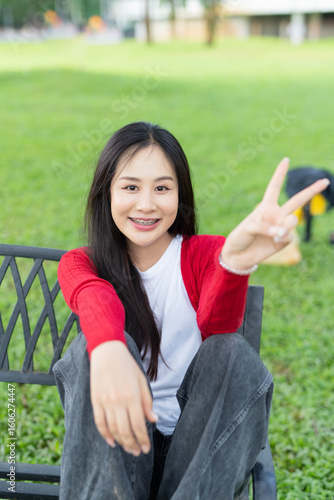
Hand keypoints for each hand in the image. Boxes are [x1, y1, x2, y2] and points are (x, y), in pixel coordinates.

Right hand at [90, 341, 157, 455]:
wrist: (107, 352)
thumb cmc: (127, 365)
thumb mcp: (142, 381)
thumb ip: (147, 402)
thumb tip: (153, 420)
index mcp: (133, 396)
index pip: (139, 425)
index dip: (143, 439)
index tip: (146, 448)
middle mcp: (119, 401)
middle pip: (126, 431)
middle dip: (133, 445)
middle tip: (138, 452)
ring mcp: (106, 402)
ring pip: (113, 429)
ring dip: (121, 442)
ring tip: (128, 448)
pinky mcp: (96, 401)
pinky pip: (100, 423)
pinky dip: (105, 435)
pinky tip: (112, 442)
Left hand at [222, 157, 329, 268]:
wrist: (238, 255)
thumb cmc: (240, 237)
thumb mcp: (248, 227)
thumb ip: (266, 227)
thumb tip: (283, 233)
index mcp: (266, 206)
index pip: (274, 187)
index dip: (280, 173)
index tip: (286, 160)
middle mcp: (276, 214)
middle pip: (297, 200)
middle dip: (312, 191)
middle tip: (325, 181)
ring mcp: (281, 227)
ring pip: (293, 220)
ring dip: (287, 226)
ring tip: (278, 234)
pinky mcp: (283, 241)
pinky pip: (288, 235)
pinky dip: (282, 237)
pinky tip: (275, 241)